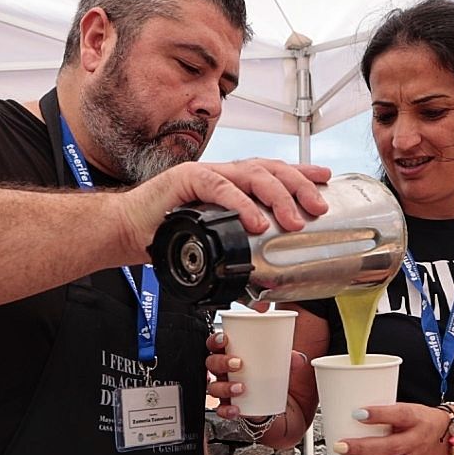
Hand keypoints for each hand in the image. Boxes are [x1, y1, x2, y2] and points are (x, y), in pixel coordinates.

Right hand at [119, 158, 330, 262]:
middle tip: (318, 208)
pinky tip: (256, 220)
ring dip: (278, 196)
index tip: (326, 180)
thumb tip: (263, 284)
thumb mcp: (212, 242)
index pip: (273, 171)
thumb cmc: (166, 234)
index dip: (301, 173)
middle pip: (270, 170)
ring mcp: (205, 174)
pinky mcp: (185, 180)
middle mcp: (223, 173)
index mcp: (231, 183)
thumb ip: (236, 252)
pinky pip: (219, 186)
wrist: (128, 231)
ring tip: (294, 219)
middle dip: (299, 187)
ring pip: (252, 174)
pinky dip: (241, 203)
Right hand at [206, 326, 312, 419]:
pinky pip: (221, 410)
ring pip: (213, 387)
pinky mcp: (231, 408)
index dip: (215, 340)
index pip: (216, 345)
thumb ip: (291, 360)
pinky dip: (226, 410)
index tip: (225, 339)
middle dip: (221, 362)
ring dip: (224, 386)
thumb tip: (298, 358)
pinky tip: (236, 409)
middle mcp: (226, 373)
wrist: (281, 410)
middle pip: (211, 364)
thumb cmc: (274, 381)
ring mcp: (227, 390)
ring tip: (240, 387)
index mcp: (233, 356)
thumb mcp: (284, 367)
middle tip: (237, 363)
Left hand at [330, 402, 453, 454]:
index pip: (399, 414)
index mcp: (417, 418)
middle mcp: (418, 440)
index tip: (357, 413)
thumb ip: (385, 413)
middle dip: (363, 448)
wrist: (452, 436)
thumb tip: (349, 412)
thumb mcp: (409, 409)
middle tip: (340, 445)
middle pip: (392, 446)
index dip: (378, 414)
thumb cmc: (423, 419)